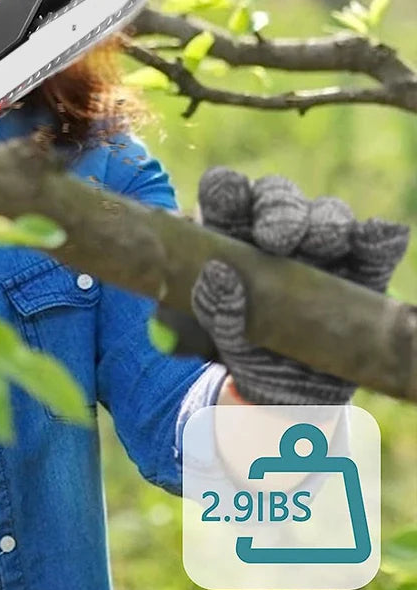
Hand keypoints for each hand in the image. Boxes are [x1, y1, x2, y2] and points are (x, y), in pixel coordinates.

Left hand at [190, 167, 409, 404]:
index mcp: (231, 236)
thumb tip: (218, 275)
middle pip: (277, 198)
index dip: (225, 191)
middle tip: (275, 237)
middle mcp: (277, 232)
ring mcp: (324, 249)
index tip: (225, 201)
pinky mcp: (364, 272)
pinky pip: (374, 248)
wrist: (294, 398)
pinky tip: (373, 236)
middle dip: (277, 209)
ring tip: (323, 242)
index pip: (225, 196)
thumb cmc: (246, 352)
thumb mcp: (221, 339)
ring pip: (327, 215)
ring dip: (324, 223)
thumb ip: (214, 311)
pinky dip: (376, 238)